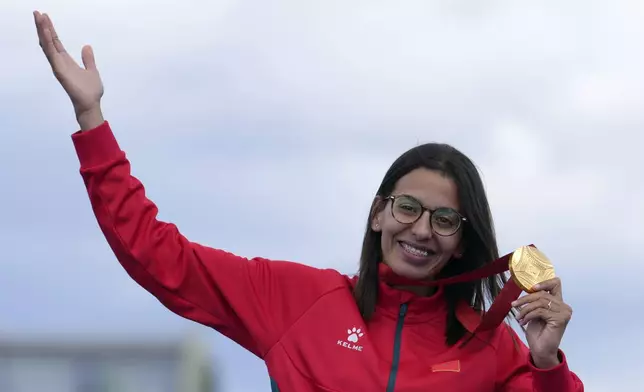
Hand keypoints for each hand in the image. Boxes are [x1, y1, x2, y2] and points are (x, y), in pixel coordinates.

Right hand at [33, 10, 103, 127]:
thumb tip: (87, 46)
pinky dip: (48, 42)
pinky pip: (52, 53)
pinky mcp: (59, 70)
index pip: (56, 43)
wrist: (91, 104)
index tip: (45, 18)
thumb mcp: (92, 70)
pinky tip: (45, 32)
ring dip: (43, 31)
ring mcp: (58, 66)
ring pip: (48, 45)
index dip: (51, 31)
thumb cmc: (91, 91)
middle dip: (43, 27)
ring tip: (38, 17)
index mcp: (67, 61)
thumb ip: (88, 59)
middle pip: (49, 41)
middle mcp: (60, 62)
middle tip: (37, 13)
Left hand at [511, 277, 572, 368]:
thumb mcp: (535, 312)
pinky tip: (523, 322)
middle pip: (542, 294)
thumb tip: (527, 289)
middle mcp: (564, 306)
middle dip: (525, 299)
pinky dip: (528, 315)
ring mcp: (564, 313)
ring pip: (540, 302)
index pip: (555, 284)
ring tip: (518, 317)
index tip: (531, 288)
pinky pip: (540, 311)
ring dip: (525, 309)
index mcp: (558, 303)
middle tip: (514, 305)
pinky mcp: (561, 319)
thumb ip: (536, 301)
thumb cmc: (538, 332)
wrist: (541, 350)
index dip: (544, 282)